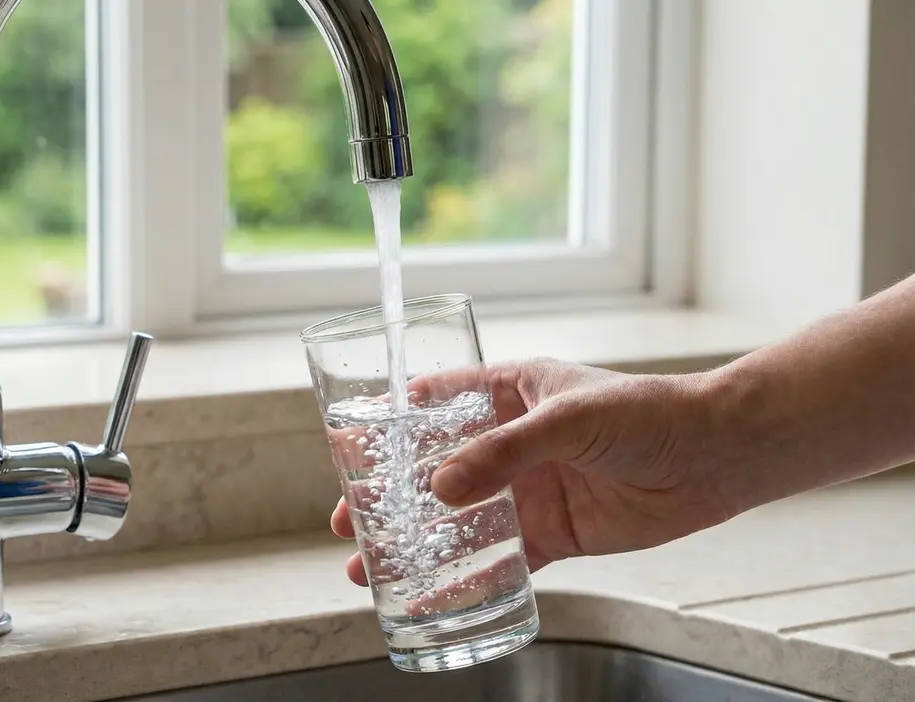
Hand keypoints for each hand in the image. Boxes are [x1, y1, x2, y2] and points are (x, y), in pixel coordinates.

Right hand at [330, 358, 735, 586]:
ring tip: (370, 566)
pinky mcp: (552, 532)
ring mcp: (529, 489)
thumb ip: (503, 453)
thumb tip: (441, 489)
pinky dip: (465, 579)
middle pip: (434, 469)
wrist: (714, 456)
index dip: (390, 424)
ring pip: (457, 520)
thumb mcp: (566, 419)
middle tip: (348, 518)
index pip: (435, 403)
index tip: (348, 446)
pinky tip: (431, 595)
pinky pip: (500, 560)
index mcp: (509, 393)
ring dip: (416, 542)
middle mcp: (511, 442)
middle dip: (389, 495)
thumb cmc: (646, 413)